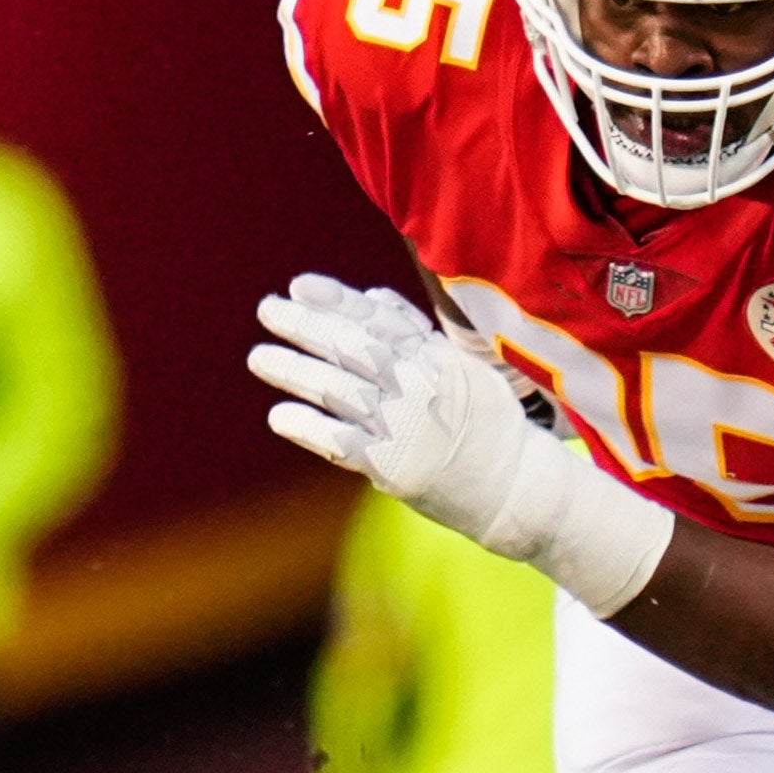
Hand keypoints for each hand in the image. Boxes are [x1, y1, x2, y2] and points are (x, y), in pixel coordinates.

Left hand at [249, 272, 673, 610]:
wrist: (514, 487)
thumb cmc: (486, 423)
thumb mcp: (462, 366)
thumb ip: (414, 332)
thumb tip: (371, 297)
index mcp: (435, 356)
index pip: (377, 319)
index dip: (337, 300)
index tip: (299, 285)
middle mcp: (417, 383)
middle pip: (352, 346)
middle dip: (305, 325)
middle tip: (267, 308)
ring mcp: (402, 424)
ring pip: (337, 389)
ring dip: (294, 370)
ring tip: (259, 357)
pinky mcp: (391, 465)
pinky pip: (339, 442)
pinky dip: (308, 427)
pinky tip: (278, 416)